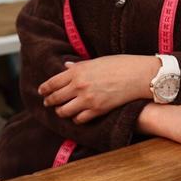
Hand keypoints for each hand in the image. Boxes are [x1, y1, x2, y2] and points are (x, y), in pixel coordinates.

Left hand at [38, 55, 159, 123]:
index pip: (52, 82)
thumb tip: (65, 67)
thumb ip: (78, 66)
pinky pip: (79, 119)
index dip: (44, 89)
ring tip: (61, 110)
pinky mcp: (97, 110)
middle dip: (49, 102)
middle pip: (55, 98)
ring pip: (64, 111)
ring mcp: (87, 99)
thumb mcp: (95, 61)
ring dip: (61, 111)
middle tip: (48, 103)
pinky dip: (76, 119)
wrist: (138, 75)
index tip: (41, 92)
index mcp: (77, 71)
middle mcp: (79, 86)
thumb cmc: (119, 64)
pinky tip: (77, 116)